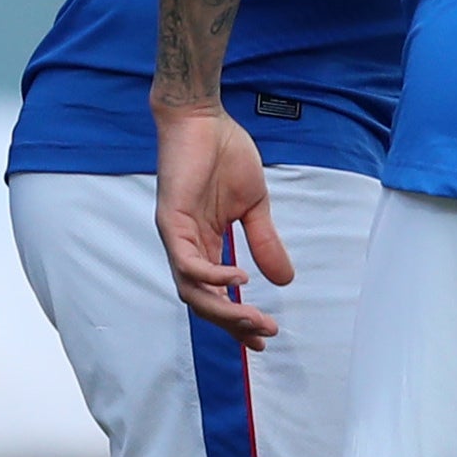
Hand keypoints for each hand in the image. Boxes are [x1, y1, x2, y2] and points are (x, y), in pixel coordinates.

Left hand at [156, 100, 288, 345]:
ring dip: (222, 310)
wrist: (203, 118)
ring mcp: (176, 236)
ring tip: (253, 318)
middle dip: (233, 324)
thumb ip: (264, 242)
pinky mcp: (170, 221)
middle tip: (263, 335)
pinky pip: (187, 262)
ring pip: (191, 291)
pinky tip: (238, 280)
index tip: (262, 338)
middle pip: (203, 302)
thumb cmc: (223, 154)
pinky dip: (212, 276)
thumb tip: (285, 280)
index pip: (216, 295)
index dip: (237, 320)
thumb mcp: (255, 206)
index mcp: (205, 245)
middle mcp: (187, 247)